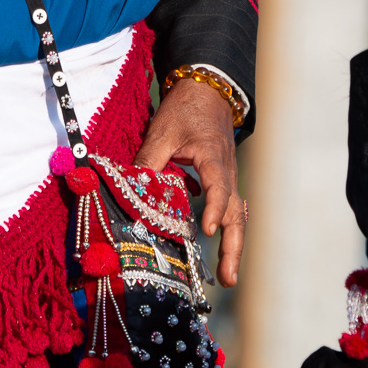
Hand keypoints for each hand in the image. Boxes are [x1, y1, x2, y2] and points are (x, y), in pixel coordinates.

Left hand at [135, 78, 243, 287]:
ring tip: (226, 277)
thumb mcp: (162, 131)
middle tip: (227, 278)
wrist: (206, 90)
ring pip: (236, 215)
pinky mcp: (222, 179)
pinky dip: (227, 229)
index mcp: (212, 158)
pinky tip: (218, 248)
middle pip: (236, 214)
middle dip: (233, 247)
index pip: (219, 188)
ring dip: (233, 245)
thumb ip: (148, 161)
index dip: (215, 210)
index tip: (208, 231)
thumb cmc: (185, 108)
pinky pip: (230, 208)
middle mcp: (226, 171)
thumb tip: (131, 190)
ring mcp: (227, 176)